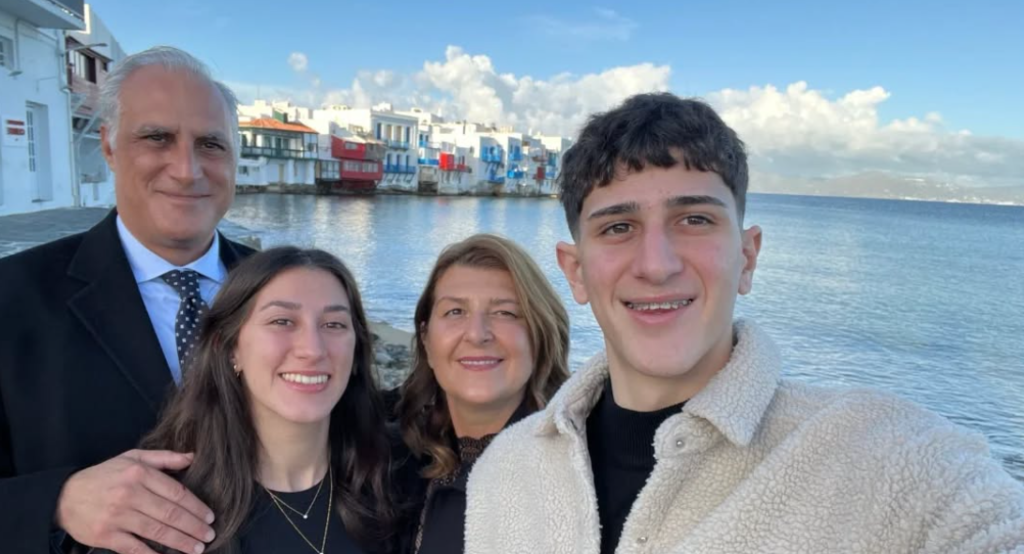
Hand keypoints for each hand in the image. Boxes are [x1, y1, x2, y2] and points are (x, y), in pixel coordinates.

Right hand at [55, 449, 215, 553]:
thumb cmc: (105, 476)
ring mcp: (117, 516)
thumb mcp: (133, 458)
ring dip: (181, 542)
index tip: (210, 517)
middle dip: (194, 527)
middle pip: (170, 514)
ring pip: (157, 532)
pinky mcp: (106, 536)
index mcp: (139, 473)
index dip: (196, 506)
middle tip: (209, 535)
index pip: (176, 492)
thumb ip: (164, 458)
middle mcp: (129, 494)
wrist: (64, 497)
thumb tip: (193, 457)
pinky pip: (136, 549)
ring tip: (197, 548)